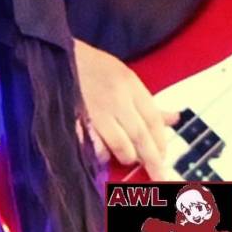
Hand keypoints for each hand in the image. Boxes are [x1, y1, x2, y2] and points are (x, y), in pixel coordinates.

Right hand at [73, 38, 181, 180]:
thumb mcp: (124, 77)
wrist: (56, 54)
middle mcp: (115, 97)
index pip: (153, 120)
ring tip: (127, 156)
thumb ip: (148, 102)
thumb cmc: (94, 67)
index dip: (161, 142)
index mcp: (129, 83)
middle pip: (141, 137)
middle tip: (160, 177)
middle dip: (152, 160)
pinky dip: (103, 153)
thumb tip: (176, 119)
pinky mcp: (77, 119)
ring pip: (121, 145)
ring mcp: (95, 109)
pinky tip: (104, 152)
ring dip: (127, 156)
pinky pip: (96, 146)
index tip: (163, 157)